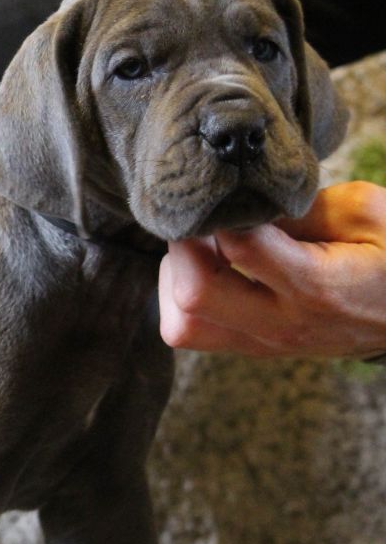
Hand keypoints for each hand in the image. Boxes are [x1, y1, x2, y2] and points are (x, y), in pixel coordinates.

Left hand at [159, 181, 385, 358]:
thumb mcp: (367, 212)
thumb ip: (302, 209)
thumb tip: (241, 206)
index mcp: (316, 286)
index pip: (238, 248)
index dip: (219, 215)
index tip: (221, 195)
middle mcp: (281, 324)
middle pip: (193, 296)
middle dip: (183, 249)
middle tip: (201, 224)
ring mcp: (264, 343)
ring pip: (181, 325)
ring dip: (177, 281)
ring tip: (203, 250)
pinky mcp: (253, 348)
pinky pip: (193, 332)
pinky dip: (184, 300)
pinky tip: (211, 270)